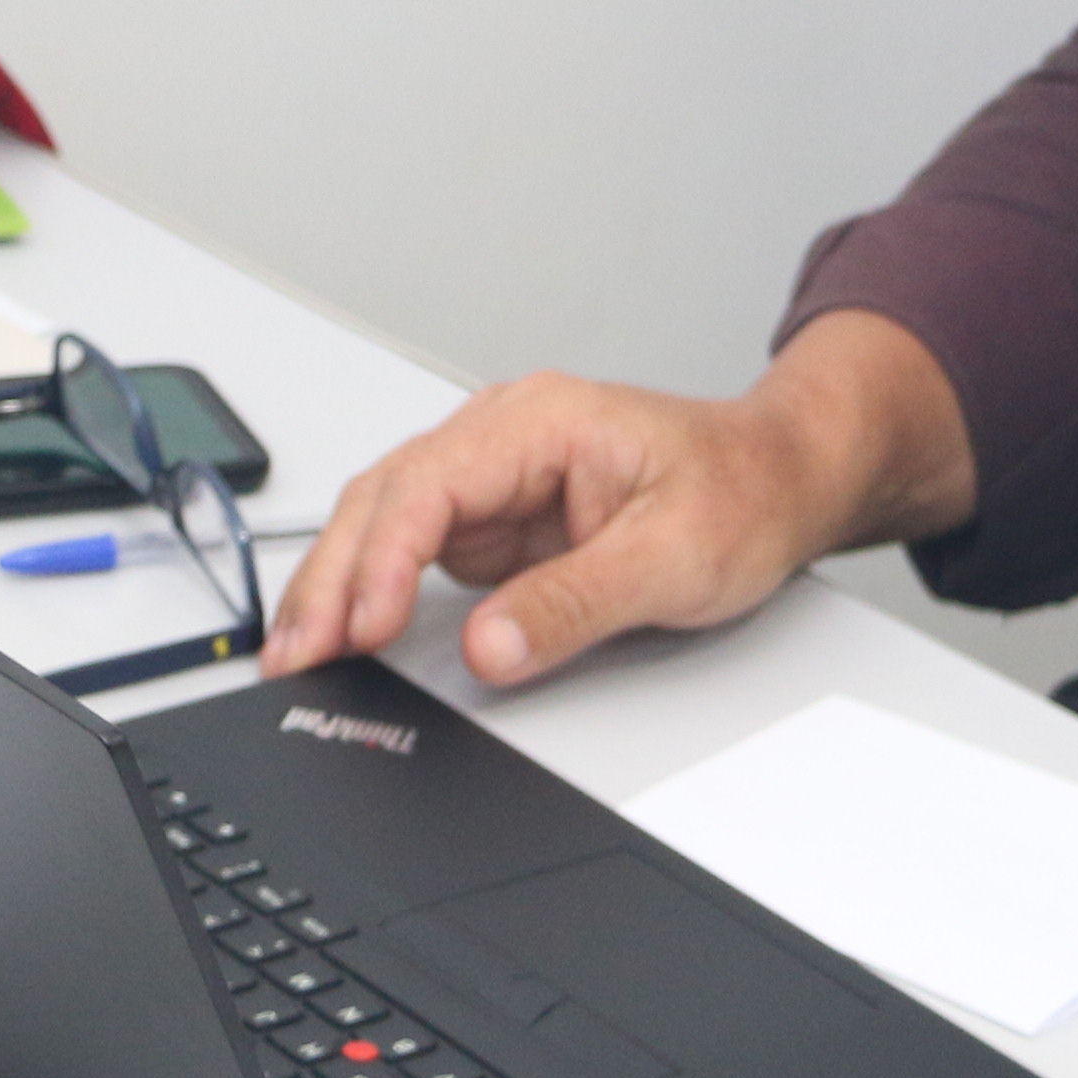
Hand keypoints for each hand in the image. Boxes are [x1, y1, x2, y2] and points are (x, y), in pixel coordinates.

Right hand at [261, 310, 971, 689]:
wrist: (784, 480)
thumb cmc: (744, 494)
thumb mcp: (674, 559)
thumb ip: (576, 604)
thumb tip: (489, 650)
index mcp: (541, 421)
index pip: (430, 483)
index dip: (381, 559)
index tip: (358, 626)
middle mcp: (505, 438)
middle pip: (386, 498)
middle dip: (330, 577)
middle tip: (293, 655)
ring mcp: (496, 478)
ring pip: (387, 523)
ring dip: (340, 585)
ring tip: (299, 653)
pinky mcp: (499, 520)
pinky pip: (417, 552)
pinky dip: (373, 592)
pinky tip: (348, 635)